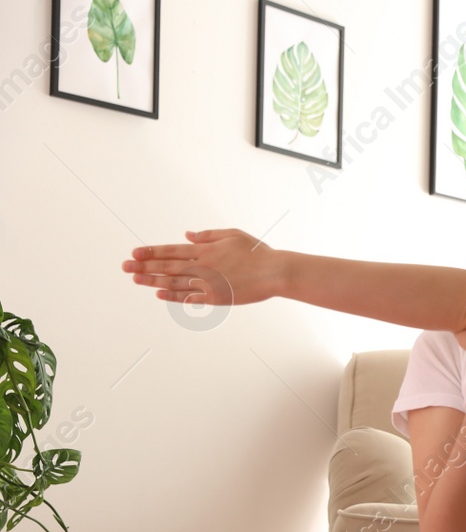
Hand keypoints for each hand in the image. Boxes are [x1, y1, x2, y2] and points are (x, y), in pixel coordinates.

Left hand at [122, 228, 279, 306]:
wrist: (274, 273)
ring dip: (153, 281)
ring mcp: (207, 283)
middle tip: (125, 268)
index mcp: (205, 250)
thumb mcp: (233, 235)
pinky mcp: (216, 297)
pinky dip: (173, 296)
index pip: (171, 250)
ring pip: (174, 282)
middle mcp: (202, 266)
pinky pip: (190, 297)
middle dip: (144, 267)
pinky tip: (159, 294)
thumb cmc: (257, 252)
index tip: (134, 253)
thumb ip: (208, 235)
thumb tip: (188, 235)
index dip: (151, 252)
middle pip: (167, 266)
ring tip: (136, 280)